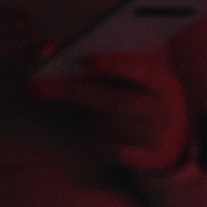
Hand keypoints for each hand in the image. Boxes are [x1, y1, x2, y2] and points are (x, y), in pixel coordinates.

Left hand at [30, 51, 195, 174]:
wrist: (169, 135)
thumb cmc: (136, 92)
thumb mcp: (130, 74)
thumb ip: (97, 60)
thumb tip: (48, 48)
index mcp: (161, 81)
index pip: (140, 70)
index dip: (115, 65)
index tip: (86, 61)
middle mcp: (160, 109)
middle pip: (117, 101)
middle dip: (74, 92)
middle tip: (37, 87)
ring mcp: (155, 136)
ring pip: (111, 127)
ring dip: (82, 115)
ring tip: (59, 100)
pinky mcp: (145, 159)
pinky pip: (114, 152)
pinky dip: (98, 141)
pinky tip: (88, 129)